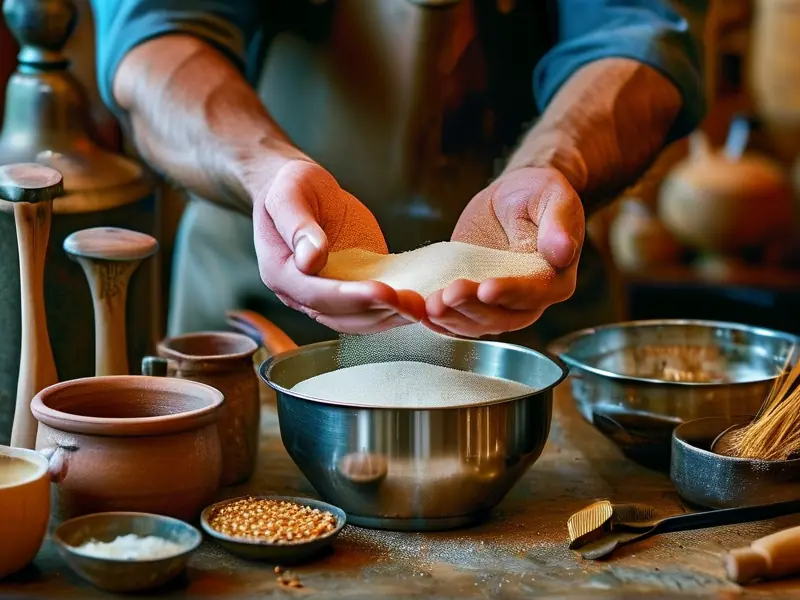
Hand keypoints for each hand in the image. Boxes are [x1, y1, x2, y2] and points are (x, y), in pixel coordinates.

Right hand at [252, 160, 424, 333]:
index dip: (350, 296)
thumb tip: (310, 259)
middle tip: (412, 303)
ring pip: (354, 321)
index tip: (382, 292)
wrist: (300, 190)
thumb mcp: (289, 193)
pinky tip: (414, 305)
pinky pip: (367, 310)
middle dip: (377, 311)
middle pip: (338, 315)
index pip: (315, 294)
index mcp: (280, 270)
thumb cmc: (292, 186)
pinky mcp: (347, 289)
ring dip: (388, 318)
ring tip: (419, 308)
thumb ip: (297, 225)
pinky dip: (390, 312)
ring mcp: (324, 294)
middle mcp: (299, 292)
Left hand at [426, 167, 584, 336]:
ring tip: (429, 305)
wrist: (512, 199)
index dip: (511, 292)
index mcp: (555, 279)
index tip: (487, 287)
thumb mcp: (554, 196)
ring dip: (452, 318)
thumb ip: (560, 223)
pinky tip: (419, 312)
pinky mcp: (474, 302)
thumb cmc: (537, 195)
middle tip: (448, 295)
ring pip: (477, 323)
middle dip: (472, 308)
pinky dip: (439, 320)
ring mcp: (500, 305)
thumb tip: (563, 250)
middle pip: (502, 316)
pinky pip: (458, 318)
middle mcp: (529, 301)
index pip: (534, 293)